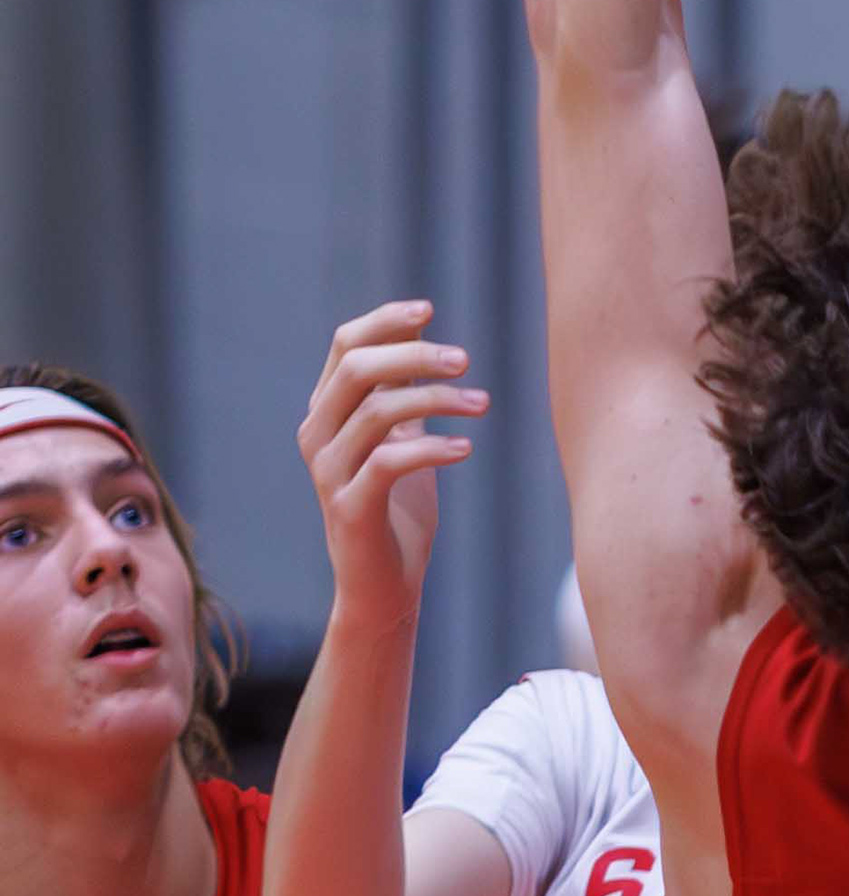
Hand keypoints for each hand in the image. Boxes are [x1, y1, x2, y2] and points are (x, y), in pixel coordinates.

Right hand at [302, 301, 486, 616]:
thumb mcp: (400, 438)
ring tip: (483, 402)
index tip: (430, 308)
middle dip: (415, 354)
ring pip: (377, 411)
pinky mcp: (350, 508)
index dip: (385, 321)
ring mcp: (329, 472)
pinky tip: (466, 447)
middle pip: (358, 368)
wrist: (382, 586)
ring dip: (437, 399)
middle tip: (466, 359)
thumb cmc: (396, 509)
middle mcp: (318, 435)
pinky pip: (389, 461)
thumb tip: (421, 332)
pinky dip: (432, 448)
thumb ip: (401, 390)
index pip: (345, 346)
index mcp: (327, 412)